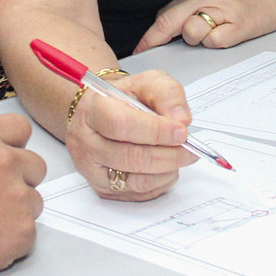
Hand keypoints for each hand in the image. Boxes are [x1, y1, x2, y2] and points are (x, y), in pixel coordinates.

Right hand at [0, 113, 45, 275]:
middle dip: (18, 180)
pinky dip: (10, 242)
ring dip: (15, 212)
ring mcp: (16, 197)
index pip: (20, 129)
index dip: (12, 146)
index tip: (4, 161)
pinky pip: (28, 234)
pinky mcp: (22, 232)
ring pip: (33, 202)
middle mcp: (3, 161)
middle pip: (34, 166)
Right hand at [66, 70, 194, 201]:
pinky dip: (161, 182)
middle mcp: (86, 142)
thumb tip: (181, 118)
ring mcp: (92, 169)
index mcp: (92, 110)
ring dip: (167, 170)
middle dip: (169, 155)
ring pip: (137, 181)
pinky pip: (139, 193)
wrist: (102, 115)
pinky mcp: (103, 189)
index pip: (122, 124)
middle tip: (189, 148)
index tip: (181, 131)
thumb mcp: (146, 82)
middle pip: (132, 157)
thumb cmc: (123, 99)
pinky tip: (165, 167)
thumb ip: (167, 93)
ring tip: (179, 155)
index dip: (156, 131)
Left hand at [134, 0, 275, 53]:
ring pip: (192, 34)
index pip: (166, 13)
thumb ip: (191, 8)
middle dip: (157, 39)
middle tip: (148, 50)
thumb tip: (168, 27)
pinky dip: (218, 43)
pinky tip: (229, 34)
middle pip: (172, 22)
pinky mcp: (238, 27)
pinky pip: (214, 42)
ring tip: (217, 30)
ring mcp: (223, 12)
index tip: (140, 47)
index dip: (151, 33)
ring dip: (198, 39)